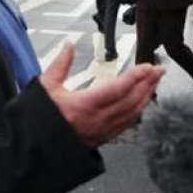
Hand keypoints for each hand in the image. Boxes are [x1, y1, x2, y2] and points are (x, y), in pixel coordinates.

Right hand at [41, 43, 163, 146]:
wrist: (33, 148)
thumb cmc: (38, 119)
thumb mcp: (45, 87)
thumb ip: (60, 64)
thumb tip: (68, 45)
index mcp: (84, 106)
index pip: (117, 89)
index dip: (135, 77)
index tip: (147, 66)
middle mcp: (97, 120)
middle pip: (131, 101)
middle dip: (147, 84)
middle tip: (159, 70)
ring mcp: (101, 131)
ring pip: (132, 114)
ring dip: (146, 96)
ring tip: (155, 83)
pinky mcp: (102, 138)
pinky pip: (126, 124)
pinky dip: (138, 111)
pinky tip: (142, 103)